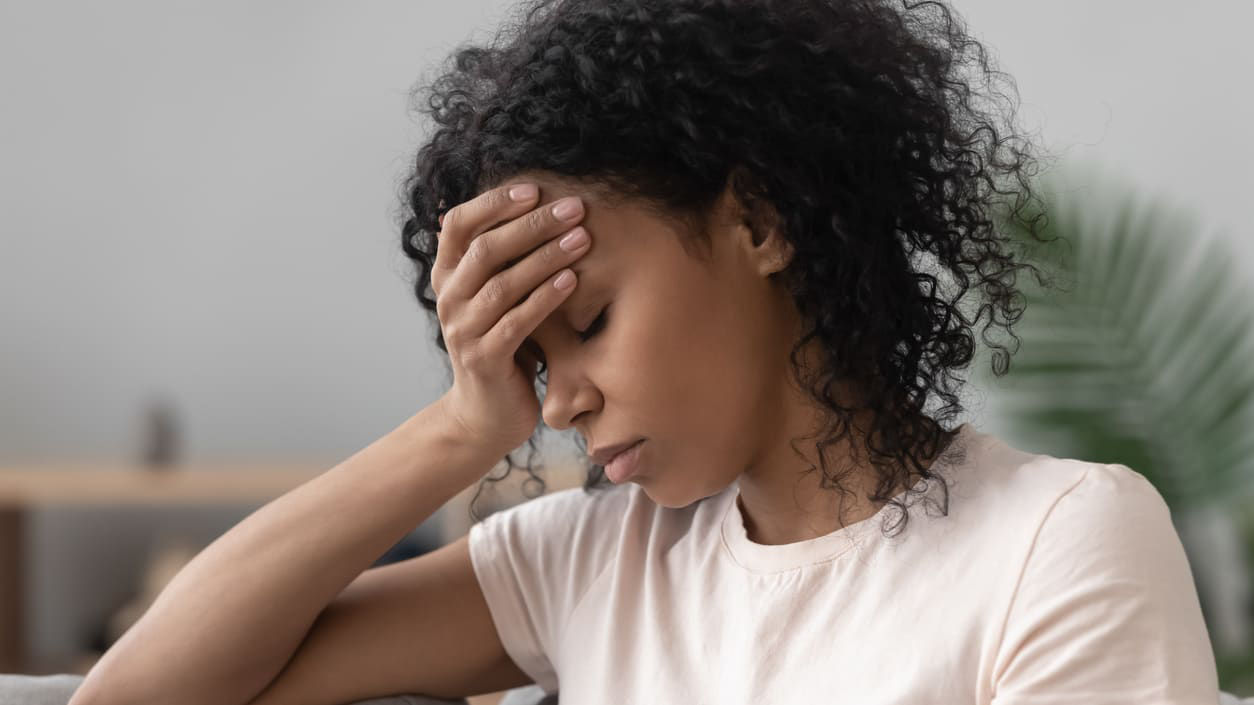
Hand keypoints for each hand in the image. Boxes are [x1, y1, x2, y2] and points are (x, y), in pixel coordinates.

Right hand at [431, 182, 589, 455]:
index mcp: (448, 275)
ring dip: (546, 257)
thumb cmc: (503, 342)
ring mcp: (462, 331)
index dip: (495, 203)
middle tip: (575, 208)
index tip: (536, 188)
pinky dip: (545, 298)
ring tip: (583, 239)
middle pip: (486, 249)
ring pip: (503, 284)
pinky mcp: (484, 360)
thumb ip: (505, 258)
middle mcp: (448, 299)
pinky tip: (572, 280)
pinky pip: (516, 322)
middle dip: (533, 224)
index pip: (459, 224)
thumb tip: (541, 201)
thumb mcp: (498, 295)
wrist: (487, 412)